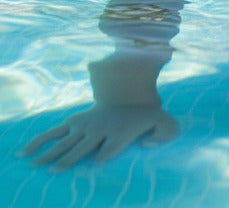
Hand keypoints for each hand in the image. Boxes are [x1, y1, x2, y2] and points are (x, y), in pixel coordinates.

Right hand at [19, 103, 177, 169]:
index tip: (97, 161)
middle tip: (55, 170)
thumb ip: (164, 135)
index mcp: (121, 133)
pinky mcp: (75, 122)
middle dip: (69, 158)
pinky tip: (24, 153)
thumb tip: (146, 144)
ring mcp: (86, 125)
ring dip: (50, 153)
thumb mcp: (165, 125)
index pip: (110, 148)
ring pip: (65, 141)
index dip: (104, 155)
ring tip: (34, 166)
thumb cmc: (147, 120)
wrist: (131, 96)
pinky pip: (54, 132)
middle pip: (83, 147)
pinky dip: (39, 141)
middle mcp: (101, 129)